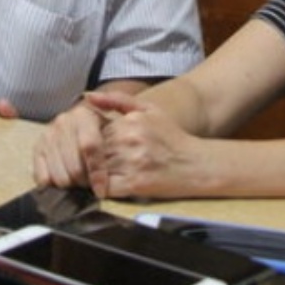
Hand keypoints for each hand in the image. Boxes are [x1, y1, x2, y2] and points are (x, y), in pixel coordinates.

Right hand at [33, 98, 115, 196]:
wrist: (83, 125)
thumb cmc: (108, 128)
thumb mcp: (122, 112)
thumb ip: (119, 102)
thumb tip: (91, 97)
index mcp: (83, 114)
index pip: (89, 147)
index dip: (97, 172)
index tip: (102, 190)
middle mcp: (62, 122)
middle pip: (74, 166)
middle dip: (85, 183)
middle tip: (93, 187)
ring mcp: (48, 135)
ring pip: (59, 176)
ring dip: (72, 187)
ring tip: (82, 185)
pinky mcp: (37, 149)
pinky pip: (43, 177)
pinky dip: (54, 186)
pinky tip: (66, 184)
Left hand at [86, 91, 201, 199]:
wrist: (196, 164)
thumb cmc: (171, 137)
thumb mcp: (149, 110)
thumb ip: (118, 100)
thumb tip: (87, 96)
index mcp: (131, 121)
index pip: (94, 131)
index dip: (92, 142)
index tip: (94, 149)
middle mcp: (130, 139)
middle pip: (94, 150)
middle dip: (90, 158)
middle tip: (90, 165)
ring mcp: (133, 162)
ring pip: (97, 169)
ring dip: (94, 174)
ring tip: (97, 177)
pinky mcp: (136, 184)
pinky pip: (106, 188)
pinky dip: (102, 189)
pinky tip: (107, 188)